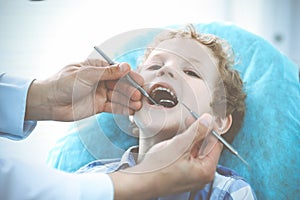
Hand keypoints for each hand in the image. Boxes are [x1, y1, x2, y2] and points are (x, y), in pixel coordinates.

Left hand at [25, 59, 142, 120]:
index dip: (130, 77)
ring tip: (138, 105)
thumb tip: (126, 66)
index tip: (140, 82)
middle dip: (131, 90)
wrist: (49, 103)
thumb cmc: (63, 83)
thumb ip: (108, 72)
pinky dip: (122, 109)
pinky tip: (131, 110)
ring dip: (129, 101)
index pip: (118, 71)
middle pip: (120, 85)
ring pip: (118, 97)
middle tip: (140, 96)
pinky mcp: (98, 106)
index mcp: (97, 68)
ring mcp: (100, 93)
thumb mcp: (86, 74)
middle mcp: (100, 80)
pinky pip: (113, 107)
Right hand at [109, 114, 222, 199]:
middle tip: (190, 121)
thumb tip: (208, 121)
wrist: (141, 181)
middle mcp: (201, 176)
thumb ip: (197, 131)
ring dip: (190, 140)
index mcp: (206, 171)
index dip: (209, 130)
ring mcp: (191, 177)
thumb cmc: (159, 168)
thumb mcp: (181, 144)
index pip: (216, 145)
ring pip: (195, 153)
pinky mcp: (182, 176)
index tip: (203, 120)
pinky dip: (184, 149)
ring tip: (182, 131)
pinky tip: (176, 142)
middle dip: (198, 134)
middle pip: (205, 149)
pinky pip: (187, 159)